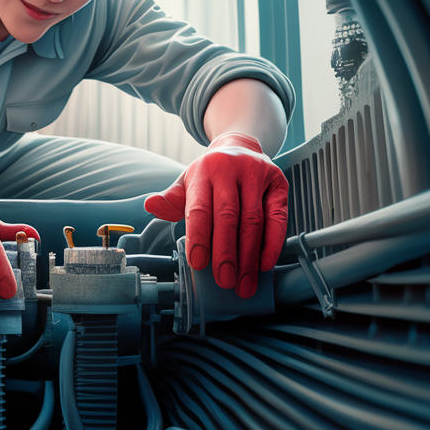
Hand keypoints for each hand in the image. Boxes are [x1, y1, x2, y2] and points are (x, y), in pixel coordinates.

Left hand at [144, 132, 287, 297]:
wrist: (239, 147)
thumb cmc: (210, 175)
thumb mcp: (187, 183)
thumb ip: (171, 200)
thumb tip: (152, 205)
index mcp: (203, 172)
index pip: (199, 208)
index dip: (199, 237)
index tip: (198, 264)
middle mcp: (230, 169)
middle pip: (228, 216)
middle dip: (226, 252)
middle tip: (225, 280)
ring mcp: (256, 174)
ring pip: (253, 220)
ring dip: (249, 255)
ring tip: (244, 281)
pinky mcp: (278, 183)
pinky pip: (277, 217)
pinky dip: (272, 243)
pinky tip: (264, 263)